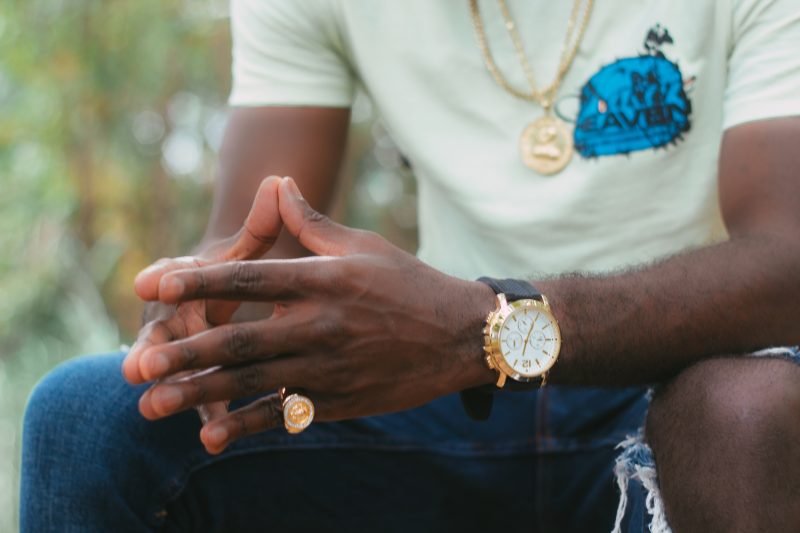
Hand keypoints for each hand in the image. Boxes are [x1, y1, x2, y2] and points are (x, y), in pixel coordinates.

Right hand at [122, 176, 283, 422]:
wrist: (236, 307)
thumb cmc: (240, 275)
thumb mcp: (247, 254)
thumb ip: (261, 227)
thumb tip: (279, 181)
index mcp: (186, 283)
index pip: (172, 277)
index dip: (163, 279)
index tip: (146, 283)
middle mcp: (179, 322)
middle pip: (164, 335)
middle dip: (152, 348)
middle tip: (135, 363)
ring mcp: (191, 359)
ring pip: (183, 374)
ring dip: (172, 389)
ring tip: (156, 408)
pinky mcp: (210, 388)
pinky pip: (212, 405)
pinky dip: (214, 420)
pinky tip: (214, 439)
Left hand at [135, 177, 496, 452]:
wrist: (458, 335)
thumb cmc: (408, 282)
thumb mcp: (363, 245)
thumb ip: (311, 221)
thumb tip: (278, 181)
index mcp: (324, 279)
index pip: (252, 278)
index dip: (200, 282)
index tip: (152, 286)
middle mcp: (322, 324)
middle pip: (243, 339)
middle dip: (186, 352)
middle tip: (137, 364)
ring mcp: (330, 366)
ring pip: (256, 382)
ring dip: (201, 394)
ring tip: (152, 406)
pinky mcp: (339, 399)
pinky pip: (286, 413)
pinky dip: (247, 426)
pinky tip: (211, 437)